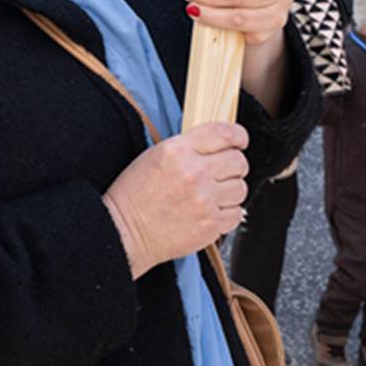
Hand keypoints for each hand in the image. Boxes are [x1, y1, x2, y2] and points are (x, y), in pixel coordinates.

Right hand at [102, 121, 250, 278]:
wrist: (124, 232)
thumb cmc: (133, 196)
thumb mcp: (154, 155)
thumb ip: (188, 147)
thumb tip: (219, 145)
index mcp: (177, 150)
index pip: (224, 133)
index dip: (238, 136)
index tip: (239, 140)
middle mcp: (194, 172)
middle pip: (238, 161)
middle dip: (234, 165)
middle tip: (223, 171)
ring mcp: (204, 200)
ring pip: (241, 188)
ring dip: (231, 190)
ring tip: (213, 194)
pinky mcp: (210, 224)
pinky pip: (236, 214)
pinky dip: (227, 213)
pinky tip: (211, 211)